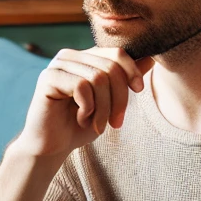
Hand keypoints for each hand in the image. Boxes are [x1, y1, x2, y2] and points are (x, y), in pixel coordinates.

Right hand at [13, 47, 154, 159]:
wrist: (51, 147)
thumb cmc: (80, 126)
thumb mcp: (110, 103)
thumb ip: (126, 80)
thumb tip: (152, 58)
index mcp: (86, 58)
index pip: (117, 53)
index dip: (132, 71)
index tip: (139, 90)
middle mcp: (71, 56)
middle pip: (110, 67)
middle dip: (119, 98)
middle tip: (116, 123)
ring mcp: (58, 65)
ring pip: (98, 77)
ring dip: (104, 108)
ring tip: (97, 125)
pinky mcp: (48, 78)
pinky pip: (81, 86)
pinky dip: (88, 107)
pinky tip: (81, 118)